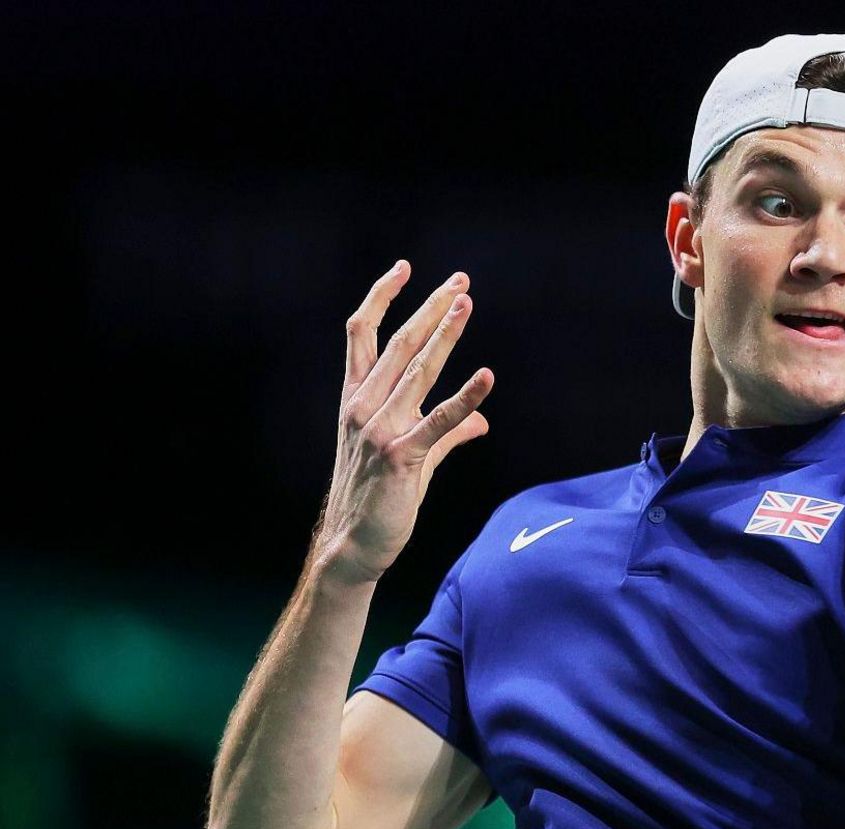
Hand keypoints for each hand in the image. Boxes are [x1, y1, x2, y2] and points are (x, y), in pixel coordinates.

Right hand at [315, 261, 494, 582]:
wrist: (356, 544)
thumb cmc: (383, 496)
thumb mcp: (415, 455)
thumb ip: (446, 433)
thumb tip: (480, 420)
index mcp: (357, 398)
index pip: (362, 334)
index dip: (382, 298)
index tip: (404, 267)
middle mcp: (362, 407)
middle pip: (398, 343)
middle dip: (430, 307)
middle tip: (460, 280)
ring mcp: (378, 431)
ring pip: (416, 371)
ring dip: (444, 335)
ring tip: (466, 304)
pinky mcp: (400, 457)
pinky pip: (438, 422)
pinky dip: (465, 398)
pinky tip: (487, 378)